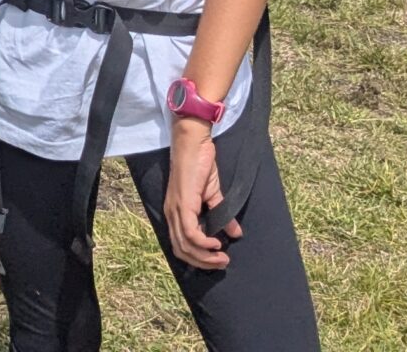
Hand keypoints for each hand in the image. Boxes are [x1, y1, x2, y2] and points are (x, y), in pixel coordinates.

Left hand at [165, 119, 237, 270]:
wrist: (193, 143)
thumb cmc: (200, 164)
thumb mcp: (212, 194)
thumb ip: (221, 214)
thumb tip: (236, 233)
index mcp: (176, 212)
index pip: (180, 246)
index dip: (198, 258)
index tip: (217, 261)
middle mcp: (171, 214)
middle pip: (181, 251)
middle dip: (203, 263)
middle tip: (222, 263)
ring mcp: (175, 210)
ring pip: (185, 245)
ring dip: (205, 257)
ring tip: (222, 258)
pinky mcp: (183, 204)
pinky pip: (190, 232)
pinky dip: (203, 244)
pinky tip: (217, 244)